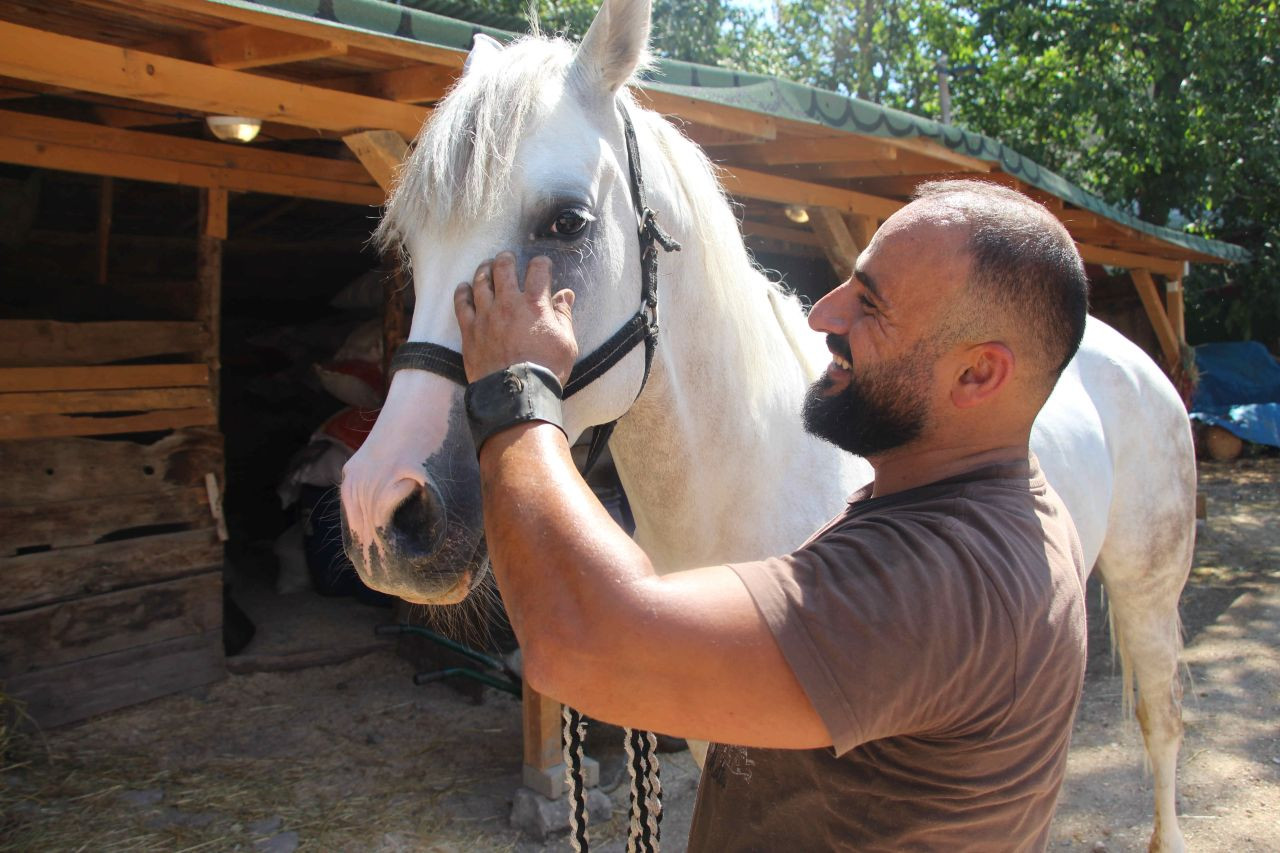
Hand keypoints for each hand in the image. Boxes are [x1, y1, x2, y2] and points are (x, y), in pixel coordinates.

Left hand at [454, 252, 577, 386]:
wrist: (517, 393)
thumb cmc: (546, 369)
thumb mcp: (566, 342)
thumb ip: (564, 315)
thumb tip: (566, 295)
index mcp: (535, 304)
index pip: (538, 270)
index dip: (541, 263)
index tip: (542, 264)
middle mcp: (508, 303)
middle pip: (504, 268)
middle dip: (506, 259)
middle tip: (507, 258)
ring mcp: (486, 315)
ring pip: (481, 281)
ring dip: (484, 270)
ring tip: (486, 266)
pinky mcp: (470, 330)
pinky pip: (462, 304)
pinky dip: (462, 293)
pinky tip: (464, 287)